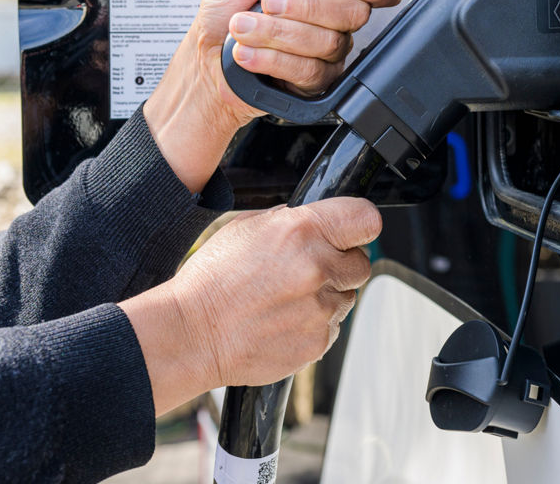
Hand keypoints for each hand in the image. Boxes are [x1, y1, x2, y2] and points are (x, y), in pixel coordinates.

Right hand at [117, 197, 379, 414]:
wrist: (193, 334)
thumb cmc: (212, 280)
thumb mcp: (246, 227)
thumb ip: (291, 219)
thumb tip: (317, 218)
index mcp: (303, 231)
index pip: (367, 220)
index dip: (359, 227)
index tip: (351, 233)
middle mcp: (318, 268)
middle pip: (362, 263)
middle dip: (341, 265)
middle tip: (308, 271)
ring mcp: (320, 308)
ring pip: (347, 297)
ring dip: (326, 296)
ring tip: (285, 299)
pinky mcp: (318, 341)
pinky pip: (332, 327)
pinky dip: (314, 323)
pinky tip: (282, 320)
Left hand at [144, 0, 401, 190]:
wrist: (206, 57)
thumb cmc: (226, 13)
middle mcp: (333, 21)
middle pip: (353, 12)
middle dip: (304, 6)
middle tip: (268, 2)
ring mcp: (327, 55)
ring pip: (327, 43)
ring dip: (277, 33)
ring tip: (243, 27)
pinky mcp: (314, 86)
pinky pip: (308, 71)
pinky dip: (271, 59)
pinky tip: (248, 53)